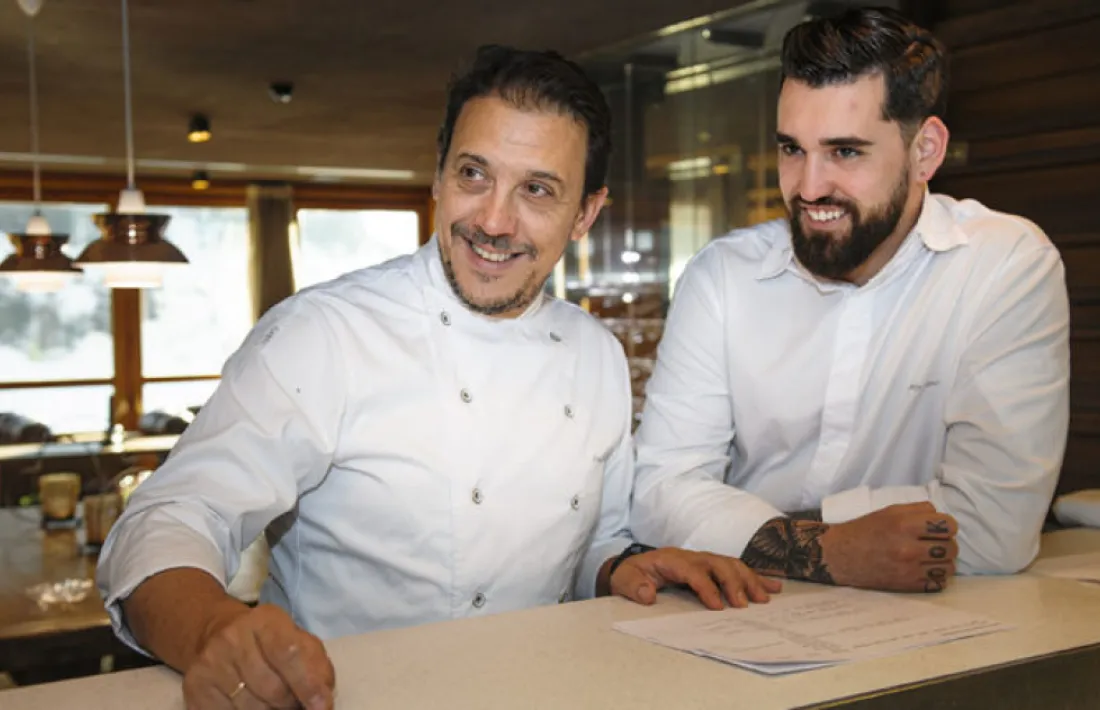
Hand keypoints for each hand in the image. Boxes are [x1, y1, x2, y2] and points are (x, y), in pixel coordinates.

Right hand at [182, 603, 334, 709]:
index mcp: (265, 620)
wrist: (215, 633)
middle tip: (295, 704)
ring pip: (250, 707)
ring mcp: (210, 663)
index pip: (289, 654)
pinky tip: (253, 705)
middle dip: (291, 704)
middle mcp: (232, 638)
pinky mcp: (195, 687)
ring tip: (275, 705)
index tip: (321, 707)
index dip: (308, 685)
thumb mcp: (296, 639)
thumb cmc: (268, 641)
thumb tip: (322, 699)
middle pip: (272, 688)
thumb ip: (316, 665)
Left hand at [610, 548, 781, 609]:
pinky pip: (736, 569)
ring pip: (731, 565)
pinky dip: (756, 577)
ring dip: (749, 580)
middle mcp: (691, 557)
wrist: (633, 567)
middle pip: (718, 564)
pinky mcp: (711, 567)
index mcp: (671, 560)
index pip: (694, 571)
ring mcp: (703, 560)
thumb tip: (647, 593)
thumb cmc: (631, 574)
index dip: (706, 587)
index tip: (718, 607)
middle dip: (733, 583)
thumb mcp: (624, 580)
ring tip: (763, 599)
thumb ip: (634, 586)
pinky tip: (774, 587)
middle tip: (744, 605)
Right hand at [821, 502, 958, 592]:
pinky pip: (939, 583)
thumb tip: (940, 516)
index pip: (948, 525)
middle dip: (946, 543)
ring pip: (949, 568)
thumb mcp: (889, 511)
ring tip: (931, 557)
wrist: (840, 556)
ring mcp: (909, 570)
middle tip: (933, 542)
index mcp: (903, 525)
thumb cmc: (864, 530)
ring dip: (943, 561)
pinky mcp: (908, 586)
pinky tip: (925, 570)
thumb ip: (917, 510)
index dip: (947, 525)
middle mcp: (908, 548)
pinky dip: (936, 577)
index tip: (938, 527)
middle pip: (952, 547)